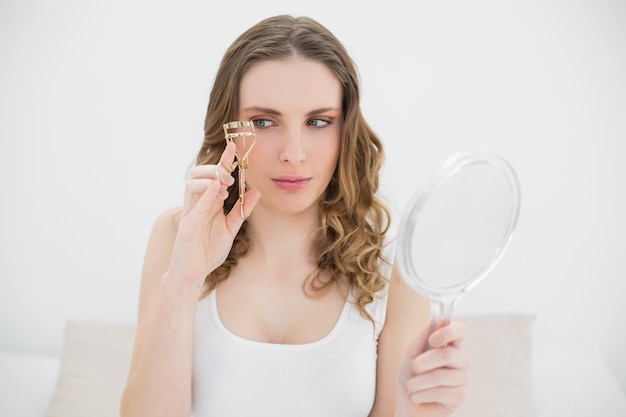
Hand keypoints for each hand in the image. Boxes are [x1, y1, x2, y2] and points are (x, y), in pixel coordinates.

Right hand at [165, 141, 260, 288]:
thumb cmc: (208, 250)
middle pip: (199, 173)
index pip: (215, 176)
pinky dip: (205, 195)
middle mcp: (198, 203)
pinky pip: (194, 205)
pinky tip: (216, 189)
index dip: (223, 161)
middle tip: (230, 177)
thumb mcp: (231, 228)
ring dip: (209, 179)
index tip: (233, 147)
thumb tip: (256, 192)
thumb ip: (242, 210)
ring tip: (224, 185)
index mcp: (209, 202)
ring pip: (192, 183)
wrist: (194, 273)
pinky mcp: (187, 224)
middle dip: (216, 169)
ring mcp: (191, 212)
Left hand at [396, 321, 469, 416]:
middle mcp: (460, 360)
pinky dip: (422, 394)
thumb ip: (422, 338)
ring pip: (441, 376)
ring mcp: (462, 379)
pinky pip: (441, 392)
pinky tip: (416, 396)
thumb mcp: (411, 355)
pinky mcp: (460, 396)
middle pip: (449, 354)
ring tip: (410, 387)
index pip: (460, 330)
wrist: (408, 404)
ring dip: (419, 382)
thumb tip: (437, 320)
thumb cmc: (411, 378)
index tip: (432, 340)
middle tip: (413, 368)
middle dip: (425, 361)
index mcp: (449, 346)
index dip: (449, 331)